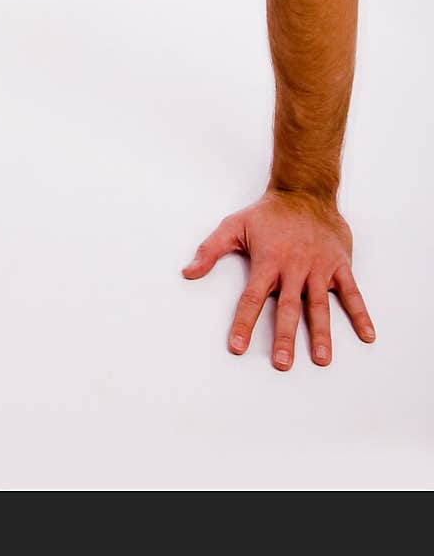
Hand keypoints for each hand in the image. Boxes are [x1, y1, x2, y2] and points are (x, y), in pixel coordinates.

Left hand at [182, 188, 375, 369]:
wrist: (305, 191)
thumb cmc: (268, 213)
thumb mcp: (233, 225)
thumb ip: (210, 250)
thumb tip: (188, 272)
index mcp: (268, 261)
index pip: (252, 297)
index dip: (244, 323)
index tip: (237, 347)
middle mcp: (294, 267)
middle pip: (288, 308)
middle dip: (284, 337)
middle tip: (282, 364)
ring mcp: (318, 267)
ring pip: (319, 305)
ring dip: (321, 333)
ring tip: (321, 359)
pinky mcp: (339, 265)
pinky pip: (352, 293)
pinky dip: (360, 314)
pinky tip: (367, 336)